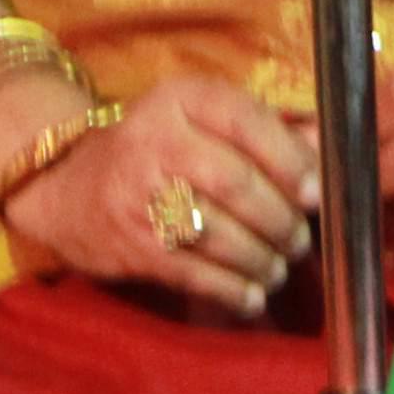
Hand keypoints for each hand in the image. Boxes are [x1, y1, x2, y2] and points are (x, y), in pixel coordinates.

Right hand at [0, 71, 311, 320]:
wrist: (66, 186)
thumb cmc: (153, 148)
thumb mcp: (197, 119)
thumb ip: (262, 129)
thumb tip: (328, 148)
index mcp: (179, 98)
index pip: (245, 121)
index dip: (289, 160)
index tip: (317, 192)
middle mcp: (155, 139)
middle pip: (235, 183)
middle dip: (280, 218)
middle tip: (299, 238)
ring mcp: (139, 195)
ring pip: (218, 233)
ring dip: (261, 258)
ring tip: (278, 267)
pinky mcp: (132, 245)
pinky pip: (194, 274)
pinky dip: (231, 289)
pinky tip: (251, 295)